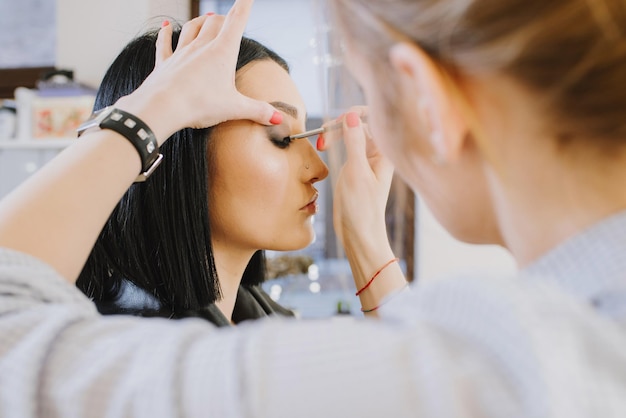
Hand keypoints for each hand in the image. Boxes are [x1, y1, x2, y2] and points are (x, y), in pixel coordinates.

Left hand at [116, 0, 279, 142]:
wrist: (162, 107)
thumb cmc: (199, 104)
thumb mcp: (234, 108)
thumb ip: (257, 111)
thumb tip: (279, 118)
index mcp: (222, 52)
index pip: (236, 21)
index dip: (244, 6)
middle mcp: (201, 46)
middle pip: (214, 23)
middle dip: (224, 18)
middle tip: (230, 18)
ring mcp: (181, 53)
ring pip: (191, 28)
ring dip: (200, 21)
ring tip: (206, 18)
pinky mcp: (165, 63)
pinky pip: (164, 43)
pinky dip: (165, 33)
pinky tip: (165, 25)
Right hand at [327, 107, 394, 252]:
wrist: (359, 235)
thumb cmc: (362, 208)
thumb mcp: (356, 172)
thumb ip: (354, 142)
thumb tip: (352, 115)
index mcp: (384, 152)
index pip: (375, 118)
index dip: (357, 114)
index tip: (339, 120)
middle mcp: (377, 153)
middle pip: (361, 124)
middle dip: (341, 125)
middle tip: (323, 136)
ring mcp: (366, 159)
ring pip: (352, 134)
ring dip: (336, 134)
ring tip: (321, 144)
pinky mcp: (355, 167)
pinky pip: (347, 145)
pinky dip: (335, 143)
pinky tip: (324, 149)